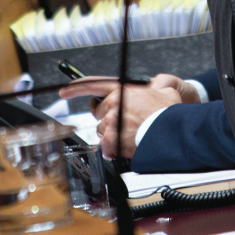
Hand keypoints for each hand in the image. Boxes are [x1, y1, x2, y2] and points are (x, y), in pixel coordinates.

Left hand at [60, 73, 187, 159]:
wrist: (170, 133)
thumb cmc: (168, 114)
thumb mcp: (166, 92)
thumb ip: (156, 87)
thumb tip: (158, 88)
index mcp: (122, 89)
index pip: (92, 84)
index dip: (75, 87)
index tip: (64, 91)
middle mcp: (113, 103)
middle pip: (98, 113)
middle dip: (107, 119)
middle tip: (123, 124)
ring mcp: (110, 122)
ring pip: (102, 131)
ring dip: (112, 135)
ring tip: (130, 137)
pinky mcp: (111, 139)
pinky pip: (106, 147)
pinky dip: (114, 150)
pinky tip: (126, 148)